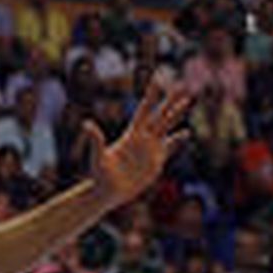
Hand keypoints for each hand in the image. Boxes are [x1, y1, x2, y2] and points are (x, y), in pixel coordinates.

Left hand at [83, 76, 192, 211]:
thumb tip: (86, 124)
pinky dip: (178, 140)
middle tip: (181, 85)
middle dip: (170, 100)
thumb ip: (95, 140)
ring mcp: (150, 148)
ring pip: (166, 127)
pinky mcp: (156, 161)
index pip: (144, 110)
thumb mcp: (98, 157)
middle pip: (160, 114)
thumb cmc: (100, 175)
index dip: (151, 95)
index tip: (158, 79)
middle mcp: (143, 138)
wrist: (108, 192)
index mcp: (131, 134)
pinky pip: (170, 147)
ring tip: (186, 101)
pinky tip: (186, 133)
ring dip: (176, 114)